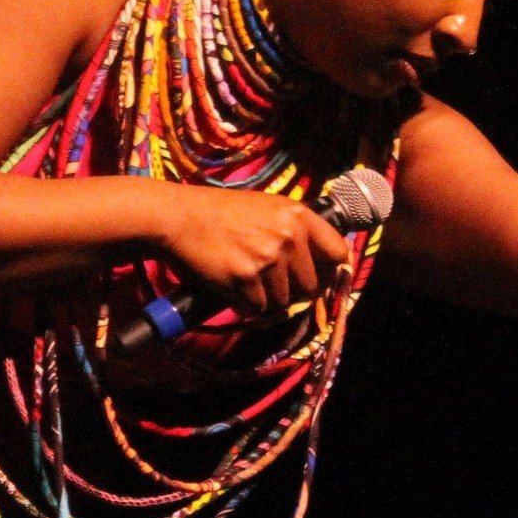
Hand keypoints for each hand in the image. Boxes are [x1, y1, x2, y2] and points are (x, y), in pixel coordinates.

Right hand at [159, 187, 352, 318]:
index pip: (339, 252)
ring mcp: (268, 258)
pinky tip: (232, 288)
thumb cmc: (221, 213)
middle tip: (270, 284)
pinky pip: (259, 309)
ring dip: (265, 299)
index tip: (317, 277)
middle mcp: (288, 236)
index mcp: (298, 215)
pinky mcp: (246, 279)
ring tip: (245, 280)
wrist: (179, 217)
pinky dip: (246, 305)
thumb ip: (296, 230)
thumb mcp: (267, 207)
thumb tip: (324, 263)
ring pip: (284, 302)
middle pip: (311, 286)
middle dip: (292, 291)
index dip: (330, 270)